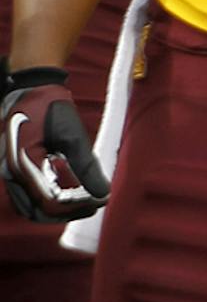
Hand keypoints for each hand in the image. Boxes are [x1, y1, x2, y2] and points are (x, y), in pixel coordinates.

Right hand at [1, 66, 107, 221]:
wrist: (30, 88)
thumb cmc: (51, 107)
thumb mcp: (73, 135)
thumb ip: (86, 166)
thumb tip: (102, 193)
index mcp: (23, 164)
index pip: (50, 201)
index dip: (77, 206)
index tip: (100, 200)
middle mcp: (11, 172)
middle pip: (37, 211)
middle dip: (66, 213)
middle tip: (93, 204)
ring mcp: (9, 172)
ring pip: (29, 207)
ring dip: (55, 210)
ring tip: (83, 201)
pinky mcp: (14, 169)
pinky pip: (26, 196)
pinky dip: (46, 200)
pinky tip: (68, 192)